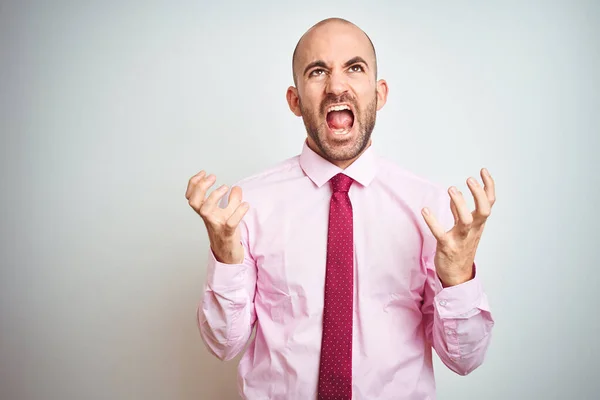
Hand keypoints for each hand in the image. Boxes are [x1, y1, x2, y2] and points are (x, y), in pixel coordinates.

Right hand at [186, 170, 249, 263]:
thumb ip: (232, 200)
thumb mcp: (228, 213)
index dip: (194, 183)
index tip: (203, 173)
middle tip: (213, 178)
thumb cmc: (225, 233)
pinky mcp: (227, 233)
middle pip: (194, 202)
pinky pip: (230, 223)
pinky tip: (245, 204)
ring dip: (214, 196)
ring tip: (226, 187)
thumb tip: (236, 188)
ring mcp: (216, 226)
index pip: (191, 196)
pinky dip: (238, 212)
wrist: (228, 254)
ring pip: (205, 211)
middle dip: (200, 187)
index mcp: (205, 212)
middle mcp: (208, 218)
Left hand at [421, 168, 495, 286]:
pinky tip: (425, 210)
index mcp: (478, 224)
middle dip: (478, 194)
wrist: (457, 276)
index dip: (488, 186)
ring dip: (460, 204)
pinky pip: (440, 234)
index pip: (489, 203)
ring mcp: (461, 239)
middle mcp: (473, 230)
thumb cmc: (461, 249)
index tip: (482, 171)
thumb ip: (460, 213)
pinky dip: (433, 222)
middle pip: (484, 211)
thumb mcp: (464, 230)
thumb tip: (456, 198)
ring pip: (466, 221)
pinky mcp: (447, 247)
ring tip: (451, 189)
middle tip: (468, 179)